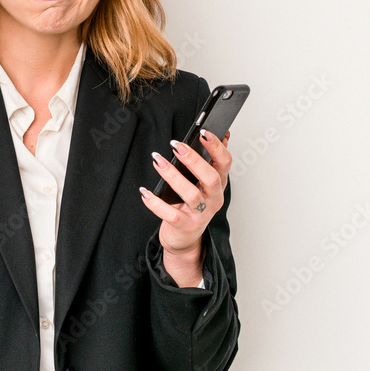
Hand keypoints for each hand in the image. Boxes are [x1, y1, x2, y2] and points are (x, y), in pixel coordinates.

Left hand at [139, 130, 231, 284]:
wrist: (185, 238)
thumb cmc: (192, 206)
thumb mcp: (204, 184)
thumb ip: (210, 161)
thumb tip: (222, 134)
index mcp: (219, 184)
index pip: (224, 162)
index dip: (216, 147)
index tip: (203, 132)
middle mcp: (213, 199)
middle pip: (209, 177)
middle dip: (193, 159)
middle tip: (175, 145)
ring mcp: (200, 214)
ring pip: (190, 194)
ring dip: (172, 175)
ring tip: (157, 161)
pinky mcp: (185, 226)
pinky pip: (170, 214)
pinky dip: (156, 203)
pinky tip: (145, 191)